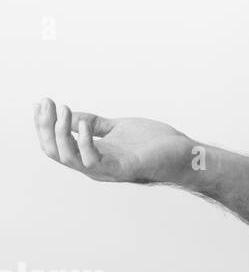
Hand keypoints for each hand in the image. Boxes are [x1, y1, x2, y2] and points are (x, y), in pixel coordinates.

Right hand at [33, 97, 195, 183]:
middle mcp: (93, 166)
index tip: (41, 102)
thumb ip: (95, 124)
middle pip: (54, 151)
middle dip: (45, 126)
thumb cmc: (155, 144)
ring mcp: (106, 170)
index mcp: (91, 156)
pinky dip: (83, 141)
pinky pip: (91, 160)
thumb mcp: (118, 128)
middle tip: (46, 103)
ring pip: (66, 157)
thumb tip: (70, 116)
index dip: (44, 125)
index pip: (55, 144)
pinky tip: (83, 123)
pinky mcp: (122, 169)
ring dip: (59, 131)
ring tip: (62, 109)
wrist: (184, 153)